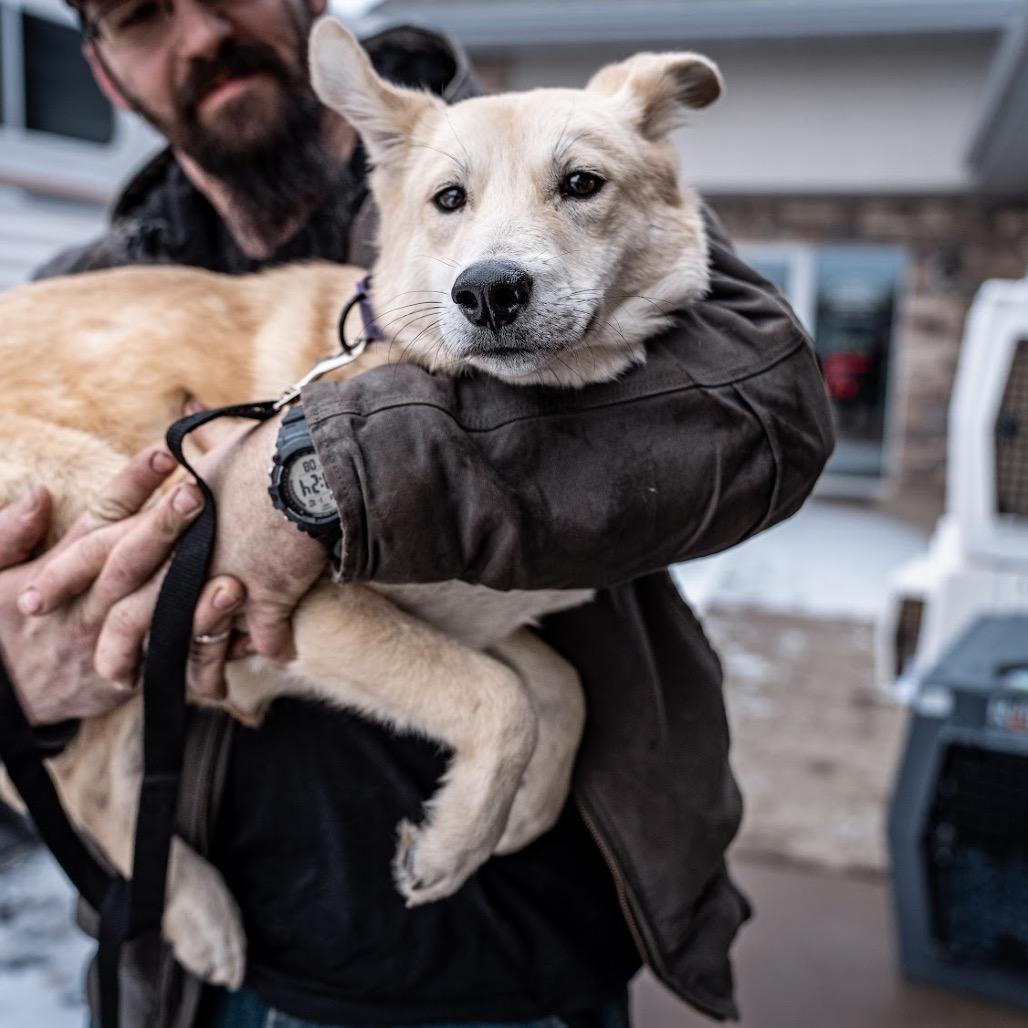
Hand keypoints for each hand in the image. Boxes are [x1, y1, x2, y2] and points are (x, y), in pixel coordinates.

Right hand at [4, 446, 246, 721]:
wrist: (6, 703)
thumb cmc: (5, 623)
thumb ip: (7, 537)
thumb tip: (39, 495)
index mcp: (60, 571)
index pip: (99, 520)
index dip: (131, 486)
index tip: (165, 453)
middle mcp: (92, 606)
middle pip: (131, 562)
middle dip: (165, 529)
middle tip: (201, 495)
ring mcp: (116, 645)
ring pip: (158, 621)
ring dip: (196, 604)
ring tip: (234, 584)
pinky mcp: (136, 676)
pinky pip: (178, 665)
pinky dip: (213, 652)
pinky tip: (250, 637)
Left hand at [23, 414, 327, 694]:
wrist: (312, 468)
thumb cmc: (271, 448)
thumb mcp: (228, 437)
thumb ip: (205, 434)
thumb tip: (191, 400)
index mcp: (162, 519)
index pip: (95, 551)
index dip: (64, 577)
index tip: (36, 599)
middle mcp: (183, 558)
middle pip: (133, 615)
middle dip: (116, 650)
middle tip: (107, 674)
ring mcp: (222, 584)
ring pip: (194, 643)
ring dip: (197, 671)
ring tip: (201, 690)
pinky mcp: (265, 598)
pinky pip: (266, 636)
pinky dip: (273, 646)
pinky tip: (277, 655)